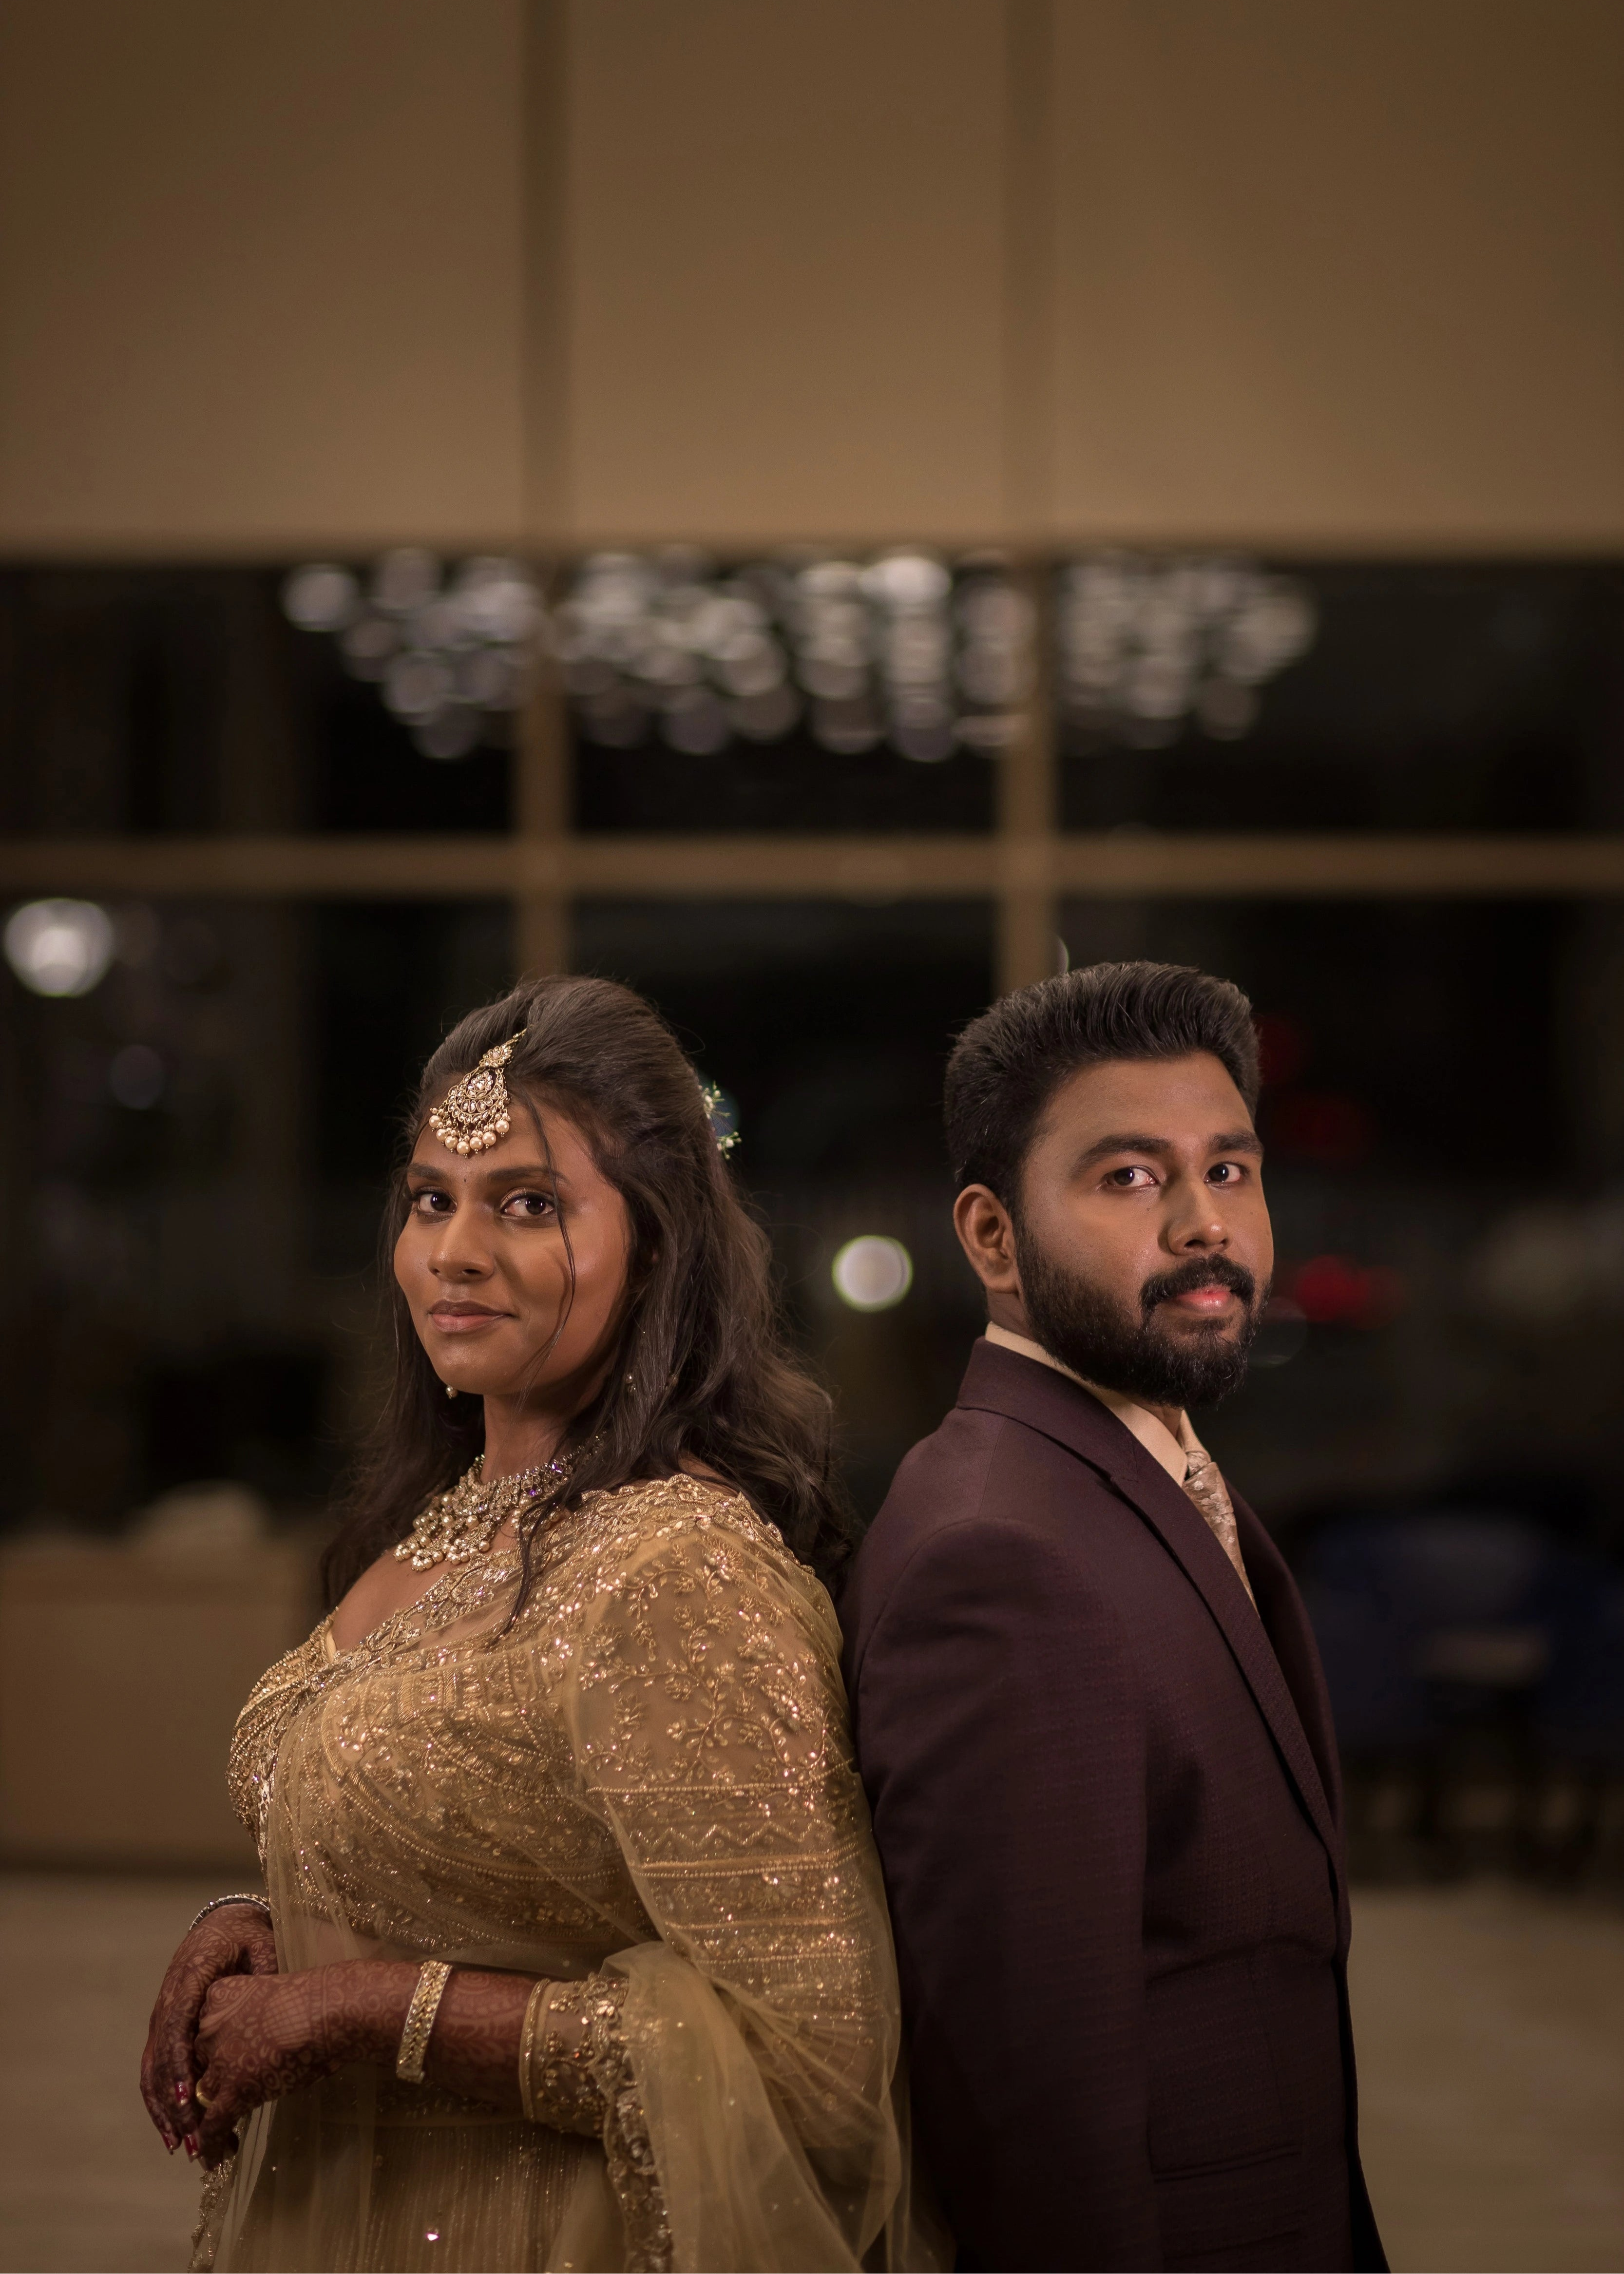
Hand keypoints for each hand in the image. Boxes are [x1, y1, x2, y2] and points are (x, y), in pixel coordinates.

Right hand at [140, 1902, 277, 2156]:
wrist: (223, 1922)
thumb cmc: (247, 1936)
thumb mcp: (260, 1944)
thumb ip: (263, 1971)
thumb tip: (273, 2001)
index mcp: (188, 1978)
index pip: (177, 2028)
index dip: (180, 2067)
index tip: (190, 2100)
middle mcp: (167, 2001)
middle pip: (161, 2059)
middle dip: (173, 2104)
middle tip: (192, 2140)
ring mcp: (162, 2016)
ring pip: (152, 2071)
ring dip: (164, 2111)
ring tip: (182, 2147)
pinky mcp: (165, 2029)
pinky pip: (157, 2069)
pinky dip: (162, 2100)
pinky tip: (175, 2129)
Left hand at [191, 1962, 417, 2167]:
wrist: (327, 2009)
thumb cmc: (314, 1999)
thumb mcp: (271, 1996)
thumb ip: (256, 2019)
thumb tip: (265, 2043)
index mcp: (218, 1997)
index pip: (205, 2033)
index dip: (212, 2055)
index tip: (220, 2069)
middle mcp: (208, 2028)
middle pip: (199, 2066)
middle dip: (208, 2089)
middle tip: (216, 2108)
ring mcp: (219, 2060)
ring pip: (201, 2098)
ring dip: (205, 2123)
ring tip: (210, 2145)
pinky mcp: (232, 2089)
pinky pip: (214, 2124)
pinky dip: (211, 2145)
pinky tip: (214, 2160)